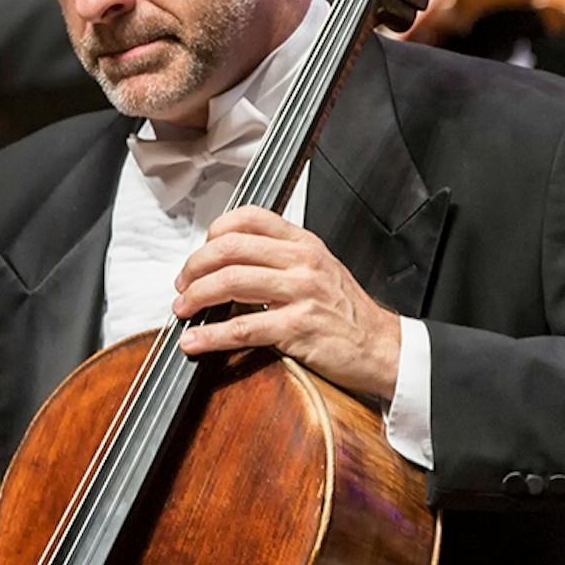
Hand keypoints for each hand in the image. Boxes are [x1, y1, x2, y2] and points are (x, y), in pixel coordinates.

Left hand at [171, 206, 401, 397]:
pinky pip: (242, 328)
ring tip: (182, 311)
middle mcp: (302, 262)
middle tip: (182, 285)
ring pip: (231, 283)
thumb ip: (280, 260)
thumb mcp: (319, 270)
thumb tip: (230, 264)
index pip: (249, 217)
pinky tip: (195, 341)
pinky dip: (210, 336)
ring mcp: (301, 293)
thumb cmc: (347, 313)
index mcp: (304, 243)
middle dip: (195, 267)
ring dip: (196, 298)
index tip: (200, 253)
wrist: (382, 347)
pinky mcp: (297, 328)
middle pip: (230, 249)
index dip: (214, 232)